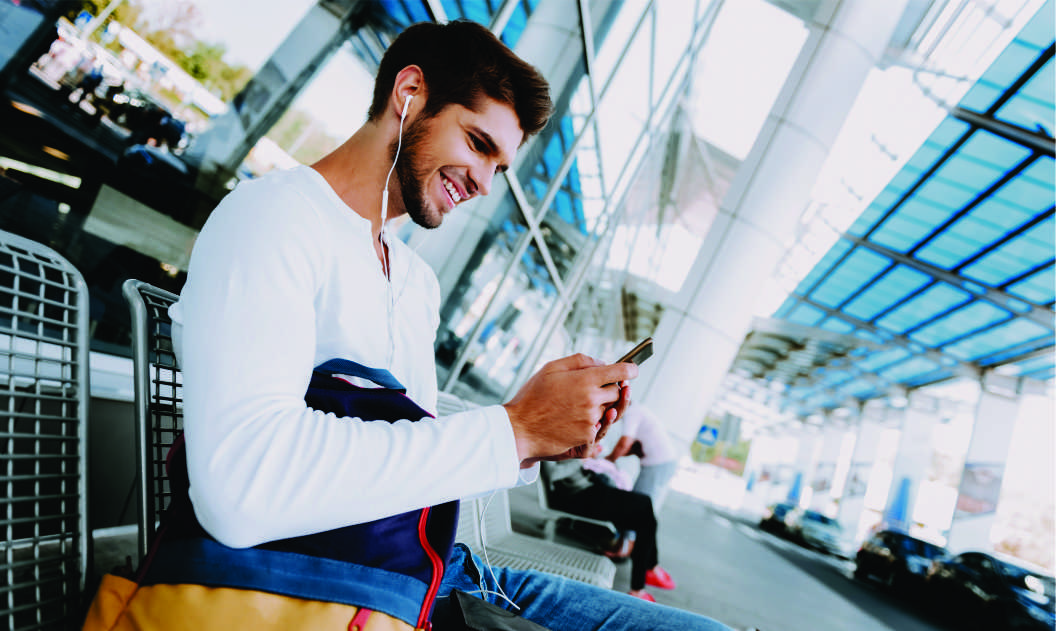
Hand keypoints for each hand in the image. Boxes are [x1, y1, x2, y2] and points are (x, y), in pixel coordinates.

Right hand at [503, 354, 636, 464]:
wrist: (519, 429)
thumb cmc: (532, 397)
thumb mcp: (551, 368)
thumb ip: (579, 361)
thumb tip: (601, 363)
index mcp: (585, 380)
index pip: (620, 371)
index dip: (630, 369)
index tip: (633, 370)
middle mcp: (592, 399)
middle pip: (618, 393)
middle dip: (611, 389)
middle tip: (596, 388)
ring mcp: (591, 420)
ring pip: (609, 411)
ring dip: (600, 407)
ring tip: (579, 405)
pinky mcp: (587, 437)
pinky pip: (599, 427)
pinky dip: (592, 423)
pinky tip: (574, 420)